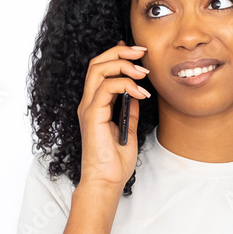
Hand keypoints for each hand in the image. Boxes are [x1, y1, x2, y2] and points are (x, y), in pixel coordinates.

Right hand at [77, 39, 151, 191]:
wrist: (107, 181)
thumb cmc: (115, 162)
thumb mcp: (128, 130)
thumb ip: (129, 111)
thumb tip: (136, 95)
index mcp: (95, 105)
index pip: (101, 69)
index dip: (118, 55)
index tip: (138, 54)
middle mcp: (89, 103)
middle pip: (97, 63)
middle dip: (121, 52)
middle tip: (142, 52)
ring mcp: (89, 108)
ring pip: (99, 69)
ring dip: (124, 65)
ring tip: (144, 73)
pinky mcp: (92, 115)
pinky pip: (106, 88)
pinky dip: (126, 85)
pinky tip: (141, 94)